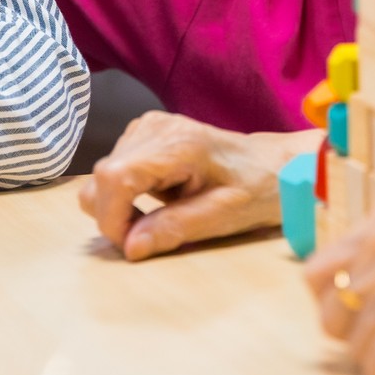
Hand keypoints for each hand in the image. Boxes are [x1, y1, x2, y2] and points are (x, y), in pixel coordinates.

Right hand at [80, 111, 316, 260]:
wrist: (273, 163)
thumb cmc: (257, 189)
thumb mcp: (221, 216)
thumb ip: (174, 229)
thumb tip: (129, 248)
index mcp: (177, 144)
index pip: (114, 177)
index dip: (112, 218)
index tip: (133, 244)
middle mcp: (154, 127)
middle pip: (101, 179)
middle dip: (115, 217)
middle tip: (152, 235)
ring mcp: (146, 127)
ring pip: (101, 178)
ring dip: (120, 208)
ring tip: (162, 216)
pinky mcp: (143, 134)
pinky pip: (113, 171)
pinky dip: (125, 195)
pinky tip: (160, 200)